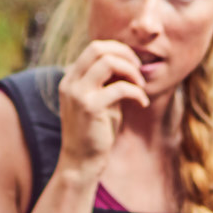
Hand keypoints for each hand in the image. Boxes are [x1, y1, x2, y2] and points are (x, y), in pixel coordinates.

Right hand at [55, 40, 150, 184]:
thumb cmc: (95, 133)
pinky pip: (120, 88)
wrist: (81, 163)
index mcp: (71, 79)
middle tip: (139, 71)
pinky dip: (137, 92)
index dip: (118, 50)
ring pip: (107, 62)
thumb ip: (108, 82)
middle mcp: (70, 82)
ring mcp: (77, 94)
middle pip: (98, 48)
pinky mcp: (90, 107)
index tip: (134, 64)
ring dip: (131, 71)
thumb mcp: (101, 101)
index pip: (94, 48)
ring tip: (141, 86)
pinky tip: (142, 103)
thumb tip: (128, 62)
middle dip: (125, 55)